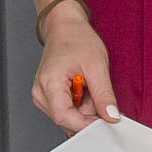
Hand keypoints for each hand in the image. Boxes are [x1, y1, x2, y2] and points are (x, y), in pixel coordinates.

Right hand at [34, 0, 119, 130]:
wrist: (65, 27)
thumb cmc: (76, 39)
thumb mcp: (96, 66)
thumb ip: (104, 95)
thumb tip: (111, 116)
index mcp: (48, 84)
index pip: (64, 118)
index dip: (87, 124)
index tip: (106, 122)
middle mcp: (40, 93)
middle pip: (67, 120)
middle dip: (88, 114)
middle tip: (99, 94)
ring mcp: (42, 96)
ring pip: (68, 117)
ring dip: (84, 108)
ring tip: (88, 86)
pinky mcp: (48, 97)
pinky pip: (67, 110)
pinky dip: (79, 104)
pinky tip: (82, 89)